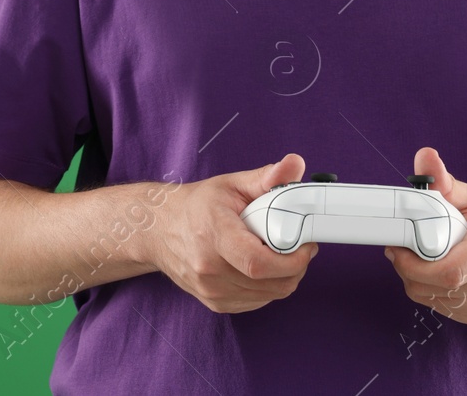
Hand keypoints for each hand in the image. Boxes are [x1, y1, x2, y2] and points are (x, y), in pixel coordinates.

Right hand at [152, 152, 319, 313]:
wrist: (160, 229)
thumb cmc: (198, 206)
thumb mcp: (232, 184)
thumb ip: (267, 177)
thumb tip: (296, 164)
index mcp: (214, 235)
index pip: (258, 261)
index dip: (292, 259)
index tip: (306, 244)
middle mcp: (209, 269)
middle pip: (270, 283)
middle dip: (295, 267)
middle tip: (299, 247)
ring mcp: (211, 290)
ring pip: (269, 295)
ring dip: (284, 277)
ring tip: (280, 253)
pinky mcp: (215, 303)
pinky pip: (257, 302)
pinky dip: (268, 287)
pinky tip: (263, 267)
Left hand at [384, 147, 466, 325]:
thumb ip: (447, 183)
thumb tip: (424, 157)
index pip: (447, 272)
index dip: (413, 264)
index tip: (398, 246)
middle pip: (434, 289)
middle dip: (408, 270)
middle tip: (404, 248)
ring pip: (434, 301)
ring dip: (417, 281)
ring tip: (421, 256)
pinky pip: (445, 308)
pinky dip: (432, 291)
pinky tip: (437, 271)